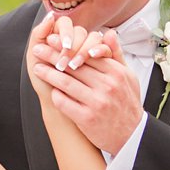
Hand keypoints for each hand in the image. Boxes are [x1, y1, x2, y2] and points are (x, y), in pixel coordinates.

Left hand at [28, 25, 144, 158]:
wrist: (131, 136)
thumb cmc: (127, 103)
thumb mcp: (128, 76)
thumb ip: (116, 54)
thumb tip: (107, 33)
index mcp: (116, 73)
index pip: (86, 53)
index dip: (67, 45)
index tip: (52, 39)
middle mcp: (107, 86)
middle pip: (74, 66)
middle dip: (52, 56)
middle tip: (38, 50)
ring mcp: (96, 103)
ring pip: (66, 83)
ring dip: (48, 74)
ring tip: (37, 68)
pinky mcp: (87, 119)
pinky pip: (65, 103)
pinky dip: (55, 96)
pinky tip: (48, 91)